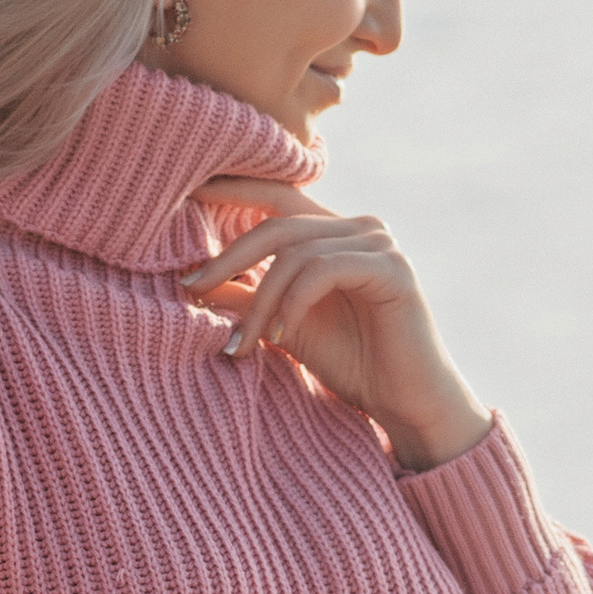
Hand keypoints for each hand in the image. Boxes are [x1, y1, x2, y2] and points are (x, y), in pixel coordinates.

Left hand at [182, 182, 492, 473]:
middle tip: (191, 290)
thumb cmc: (352, 365)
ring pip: (295, 252)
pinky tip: (281, 335)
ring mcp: (379, 244)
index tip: (185, 192)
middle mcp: (360, 227)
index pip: (277, 196)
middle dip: (227, 257)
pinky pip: (323, 270)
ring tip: (242, 343)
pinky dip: (293, 302)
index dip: (232, 188)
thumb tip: (194, 280)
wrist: (407, 404)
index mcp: (335, 233)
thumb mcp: (283, 327)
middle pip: (277, 224)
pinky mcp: (392, 269)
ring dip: (260, 299)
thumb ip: (247, 298)